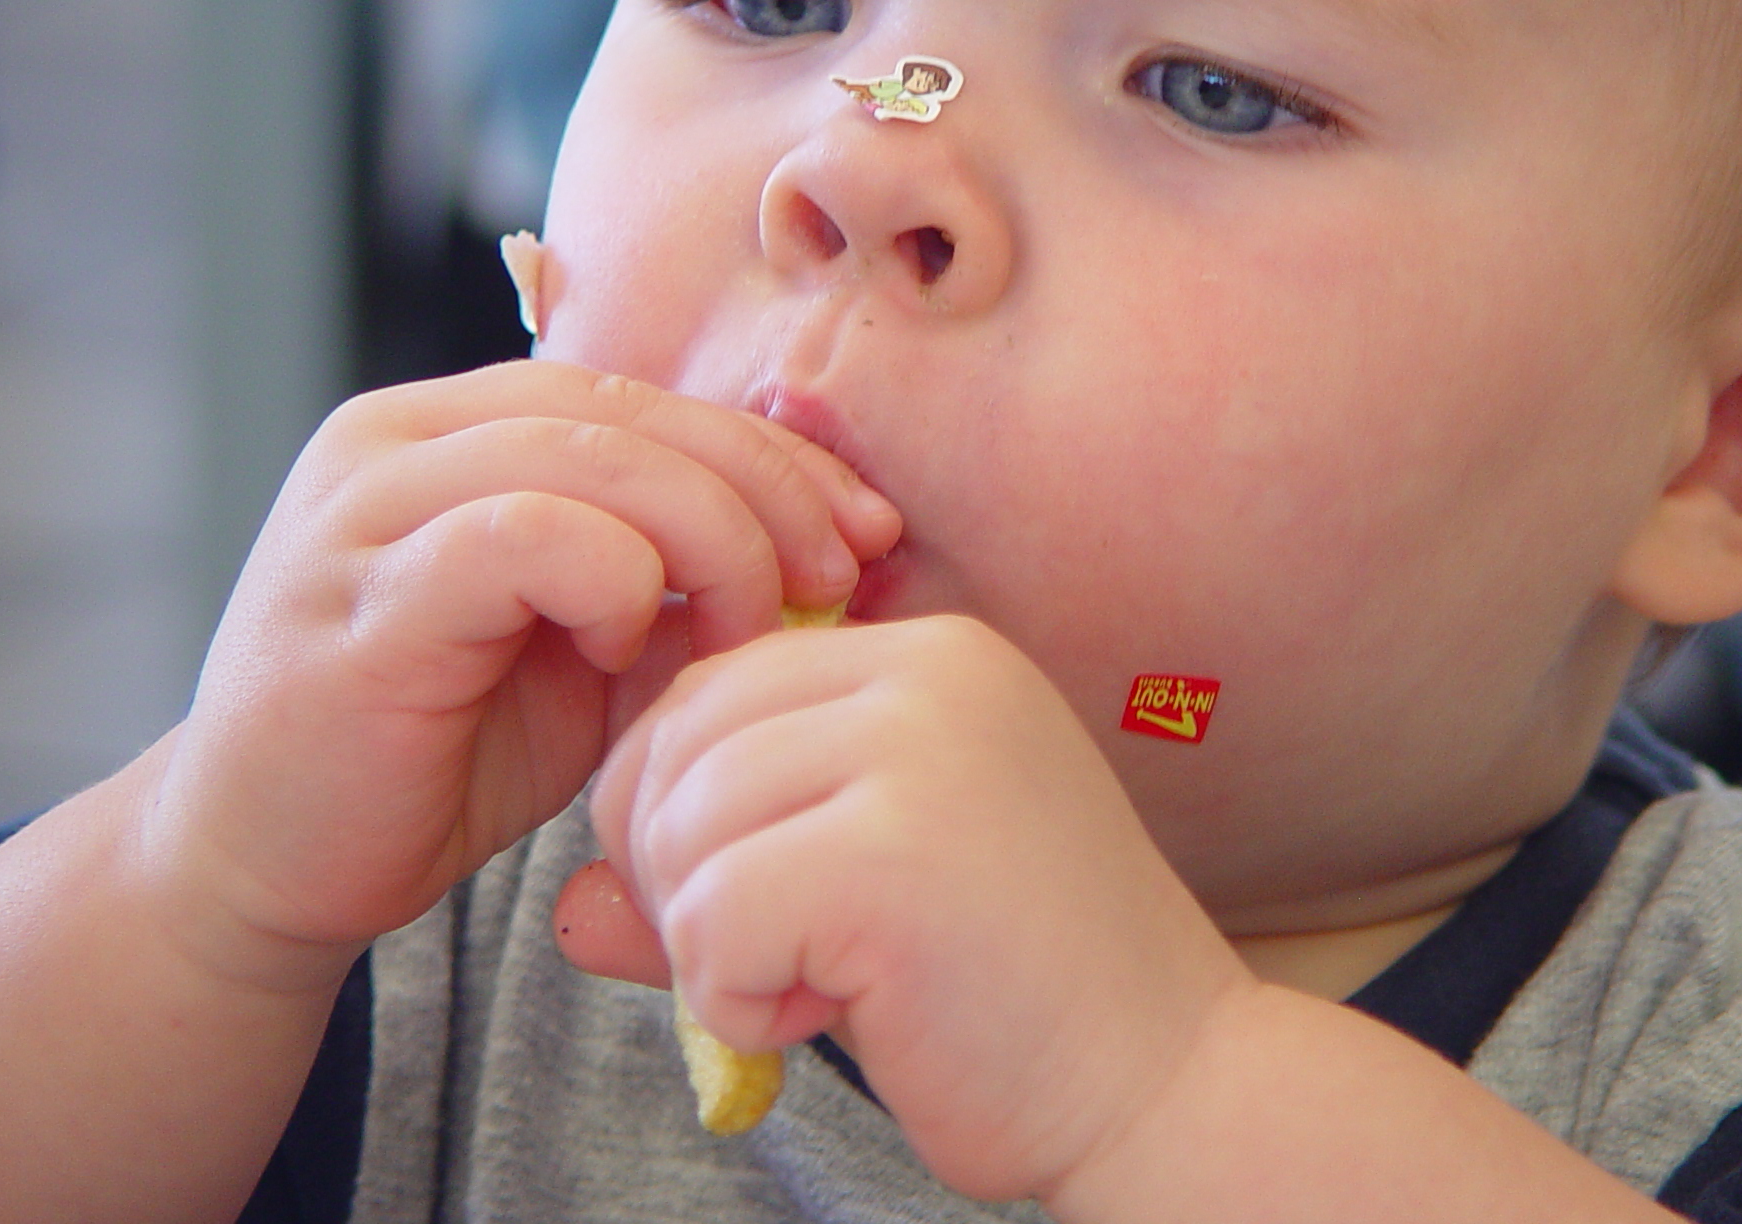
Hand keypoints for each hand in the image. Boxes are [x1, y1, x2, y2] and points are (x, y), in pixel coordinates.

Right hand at [138, 362, 898, 989]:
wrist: (263, 868)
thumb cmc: (434, 751)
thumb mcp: (582, 645)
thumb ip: (673, 574)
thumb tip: (834, 539)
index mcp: (447, 427)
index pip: (642, 395)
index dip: (770, 451)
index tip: (865, 528)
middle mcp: (393, 439)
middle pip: (630, 411)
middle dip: (765, 491)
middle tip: (838, 578)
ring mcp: (363, 510)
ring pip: (590, 457)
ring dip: (708, 537)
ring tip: (743, 629)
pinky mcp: (354, 597)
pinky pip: (521, 536)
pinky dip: (611, 581)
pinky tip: (628, 649)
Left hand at [581, 615, 1250, 1204]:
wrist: (1169, 1086)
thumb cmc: (1012, 996)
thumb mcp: (856, 896)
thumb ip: (718, 870)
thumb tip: (572, 903)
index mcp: (926, 655)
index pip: (710, 685)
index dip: (682, 808)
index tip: (757, 903)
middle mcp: (926, 668)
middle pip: (675, 739)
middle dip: (677, 870)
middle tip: (778, 959)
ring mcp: (917, 746)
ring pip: (681, 825)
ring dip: (709, 942)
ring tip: (821, 984)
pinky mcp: (894, 847)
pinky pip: (710, 915)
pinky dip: (736, 999)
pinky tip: (833, 1015)